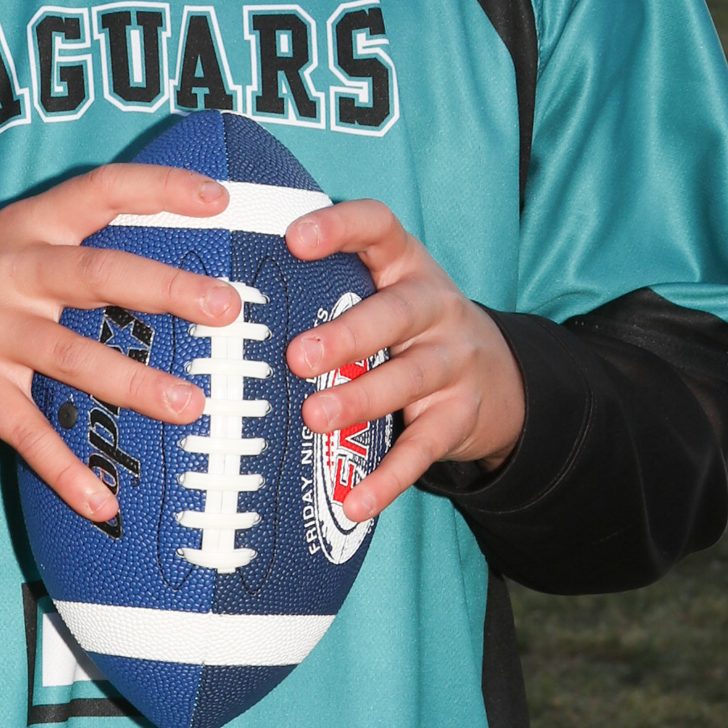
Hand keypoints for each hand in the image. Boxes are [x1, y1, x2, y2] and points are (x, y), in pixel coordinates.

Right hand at [0, 166, 241, 521]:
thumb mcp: (0, 244)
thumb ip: (69, 247)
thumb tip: (164, 264)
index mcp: (25, 228)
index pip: (98, 191)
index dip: (159, 188)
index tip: (217, 198)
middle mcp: (10, 273)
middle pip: (97, 274)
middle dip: (166, 289)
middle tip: (226, 308)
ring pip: (71, 356)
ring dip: (134, 384)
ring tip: (189, 405)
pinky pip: (27, 434)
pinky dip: (65, 472)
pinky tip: (102, 502)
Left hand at [284, 202, 524, 521]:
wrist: (502, 378)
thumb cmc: (410, 329)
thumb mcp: (385, 291)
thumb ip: (329, 287)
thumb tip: (225, 300)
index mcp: (405, 265)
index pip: (378, 227)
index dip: (340, 228)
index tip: (295, 239)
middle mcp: (436, 305)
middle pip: (396, 313)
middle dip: (346, 335)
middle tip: (297, 356)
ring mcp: (455, 360)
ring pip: (409, 377)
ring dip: (360, 399)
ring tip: (315, 418)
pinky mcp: (460, 415)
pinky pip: (423, 449)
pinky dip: (388, 478)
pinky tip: (354, 501)